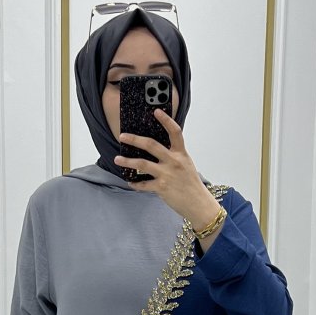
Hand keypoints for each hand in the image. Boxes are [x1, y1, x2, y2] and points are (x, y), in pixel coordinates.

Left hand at [115, 109, 218, 226]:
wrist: (198, 204)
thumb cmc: (191, 184)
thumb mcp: (186, 165)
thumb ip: (174, 155)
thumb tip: (157, 149)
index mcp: (181, 153)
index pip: (174, 132)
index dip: (166, 120)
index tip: (156, 111)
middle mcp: (174, 161)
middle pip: (151, 145)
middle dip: (134, 139)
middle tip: (122, 136)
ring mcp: (167, 174)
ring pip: (142, 164)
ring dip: (127, 161)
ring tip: (117, 160)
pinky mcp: (162, 188)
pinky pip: (143, 185)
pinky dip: (135, 184)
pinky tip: (130, 182)